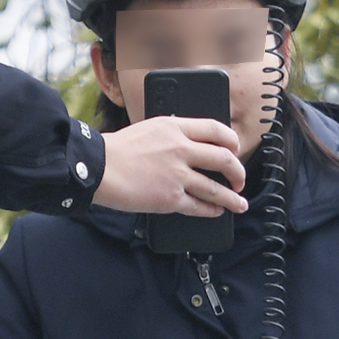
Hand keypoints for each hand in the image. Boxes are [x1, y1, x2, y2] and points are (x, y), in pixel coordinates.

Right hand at [97, 115, 250, 217]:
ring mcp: (177, 175)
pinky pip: (199, 206)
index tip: (236, 150)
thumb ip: (173, 134)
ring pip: (217, 188)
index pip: (216, 129)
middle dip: (238, 172)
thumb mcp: (150, 129)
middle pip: (224, 159)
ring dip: (232, 197)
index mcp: (175, 127)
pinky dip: (212, 210)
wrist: (98, 168)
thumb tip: (192, 144)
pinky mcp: (170, 198)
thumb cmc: (118, 150)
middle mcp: (181, 149)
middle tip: (239, 180)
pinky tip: (217, 212)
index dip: (232, 141)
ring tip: (239, 203)